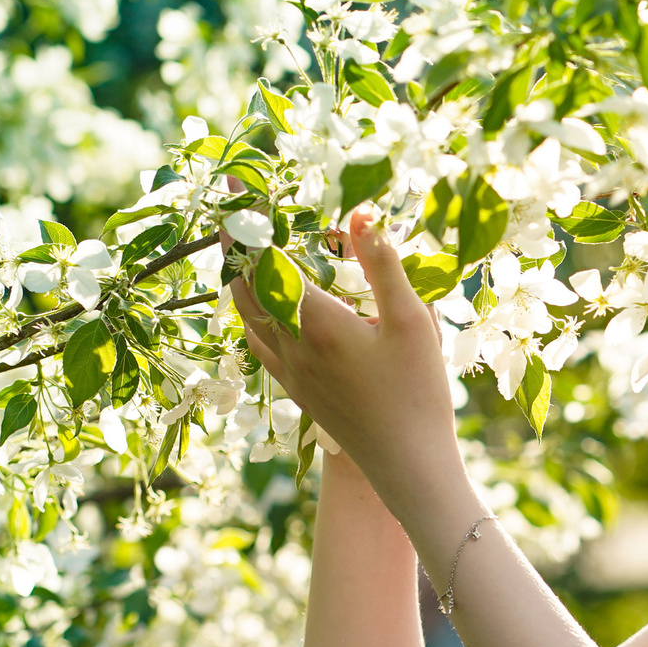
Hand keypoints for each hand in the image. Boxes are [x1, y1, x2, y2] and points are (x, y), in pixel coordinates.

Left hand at [231, 212, 462, 507]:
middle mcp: (290, 344)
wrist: (406, 464)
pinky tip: (260, 310)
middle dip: (234, 241)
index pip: (266, 257)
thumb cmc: (416, 393)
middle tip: (230, 206)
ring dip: (238, 277)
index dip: (246, 218)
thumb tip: (358, 215)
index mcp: (315, 321)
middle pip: (244, 283)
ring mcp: (288, 370)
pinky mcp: (296, 389)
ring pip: (245, 314)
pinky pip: (258, 341)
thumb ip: (382, 265)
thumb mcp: (409, 321)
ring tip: (239, 250)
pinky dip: (251, 312)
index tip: (232, 182)